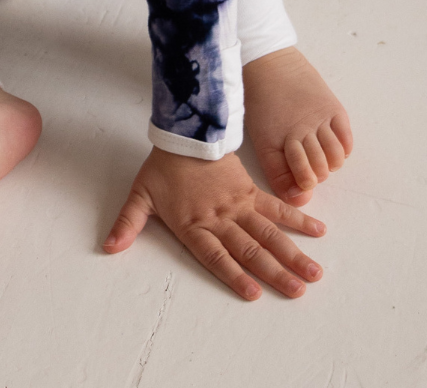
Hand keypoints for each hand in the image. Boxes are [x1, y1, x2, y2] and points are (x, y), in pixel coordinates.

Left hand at [103, 148, 325, 300]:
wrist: (182, 133)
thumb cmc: (162, 167)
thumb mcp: (140, 196)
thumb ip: (128, 223)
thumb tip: (109, 247)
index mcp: (193, 225)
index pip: (216, 256)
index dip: (234, 275)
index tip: (254, 294)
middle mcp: (220, 219)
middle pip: (250, 249)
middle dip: (275, 272)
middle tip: (299, 291)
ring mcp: (238, 205)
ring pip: (268, 232)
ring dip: (292, 253)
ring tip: (313, 273)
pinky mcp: (249, 190)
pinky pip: (276, 207)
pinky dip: (297, 218)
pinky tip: (317, 230)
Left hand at [243, 46, 353, 205]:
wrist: (268, 62)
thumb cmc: (258, 101)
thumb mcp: (260, 138)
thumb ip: (277, 170)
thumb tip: (298, 199)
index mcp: (276, 140)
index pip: (296, 179)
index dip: (301, 187)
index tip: (300, 185)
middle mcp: (300, 131)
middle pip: (319, 171)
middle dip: (316, 175)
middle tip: (310, 166)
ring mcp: (319, 119)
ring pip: (336, 158)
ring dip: (330, 163)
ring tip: (321, 154)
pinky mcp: (333, 108)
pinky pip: (347, 140)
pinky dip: (343, 149)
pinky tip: (332, 145)